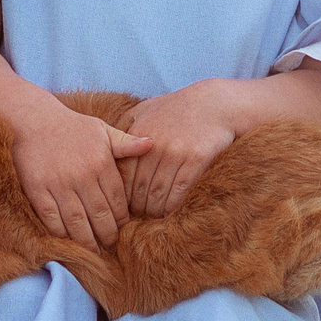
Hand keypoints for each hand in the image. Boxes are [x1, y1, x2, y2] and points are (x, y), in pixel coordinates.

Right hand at [10, 93, 148, 250]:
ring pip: (77, 221)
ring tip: (94, 252)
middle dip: (107, 236)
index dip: (121, 220)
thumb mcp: (102, 129)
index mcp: (101, 164)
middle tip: (111, 248)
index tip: (122, 231)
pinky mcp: (38, 190)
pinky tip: (68, 241)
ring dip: (87, 241)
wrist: (34, 119)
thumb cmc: (71, 125)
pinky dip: (61, 233)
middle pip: (100, 215)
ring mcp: (59, 185)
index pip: (117, 201)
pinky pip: (52, 218)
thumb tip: (151, 145)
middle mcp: (83, 177)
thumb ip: (125, 143)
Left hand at [121, 83, 240, 216]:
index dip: (121, 194)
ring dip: (153, 210)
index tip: (122, 205)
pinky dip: (171, 205)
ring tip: (152, 216)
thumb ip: (126, 127)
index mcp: (138, 134)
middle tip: (136, 217)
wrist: (216, 103)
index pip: (123, 173)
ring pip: (157, 192)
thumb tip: (104, 148)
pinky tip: (168, 212)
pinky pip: (179, 190)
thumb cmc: (178, 109)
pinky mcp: (196, 159)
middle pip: (138, 186)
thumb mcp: (146, 109)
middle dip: (136, 207)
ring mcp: (175, 152)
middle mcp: (154, 145)